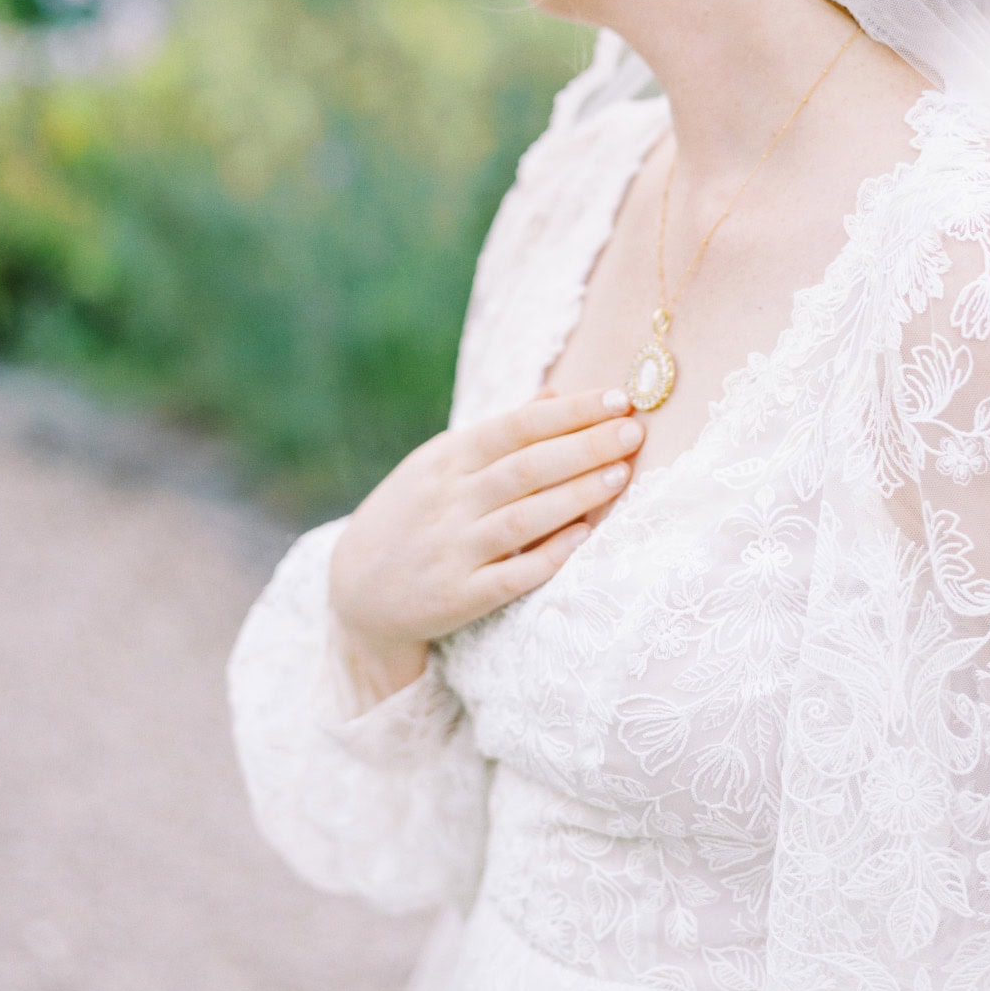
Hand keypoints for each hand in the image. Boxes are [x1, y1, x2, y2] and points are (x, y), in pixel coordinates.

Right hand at [328, 388, 644, 701]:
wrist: (354, 589)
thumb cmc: (413, 515)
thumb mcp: (440, 464)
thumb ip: (499, 433)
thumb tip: (554, 393)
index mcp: (447, 459)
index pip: (516, 426)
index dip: (570, 412)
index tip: (619, 399)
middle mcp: (449, 500)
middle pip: (526, 467)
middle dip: (585, 446)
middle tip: (635, 431)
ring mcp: (452, 549)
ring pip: (522, 518)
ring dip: (576, 495)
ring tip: (622, 474)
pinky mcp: (458, 597)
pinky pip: (511, 577)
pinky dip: (549, 556)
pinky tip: (586, 537)